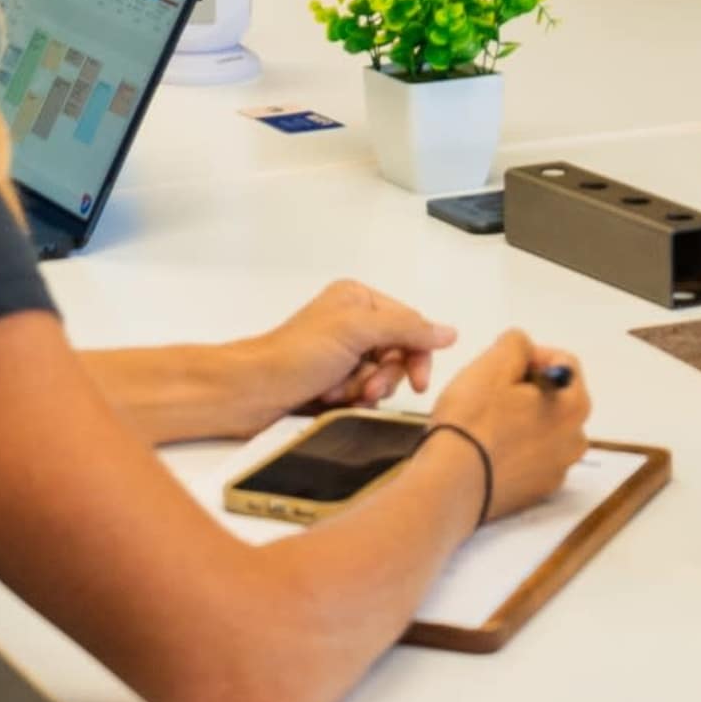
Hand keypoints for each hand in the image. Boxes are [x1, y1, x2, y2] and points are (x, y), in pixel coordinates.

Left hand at [252, 277, 454, 419]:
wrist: (252, 392)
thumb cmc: (296, 355)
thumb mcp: (356, 331)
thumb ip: (406, 328)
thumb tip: (449, 331)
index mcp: (359, 300)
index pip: (410, 324)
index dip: (417, 353)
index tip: (419, 382)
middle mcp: (352, 323)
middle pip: (397, 355)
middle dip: (383, 376)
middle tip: (366, 388)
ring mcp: (342, 355)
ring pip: (381, 379)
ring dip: (364, 390)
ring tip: (339, 394)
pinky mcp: (333, 383)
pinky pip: (363, 396)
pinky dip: (352, 402)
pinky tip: (331, 401)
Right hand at [435, 328, 588, 516]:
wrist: (451, 484)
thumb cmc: (473, 422)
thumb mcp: (493, 363)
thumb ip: (517, 343)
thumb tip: (522, 348)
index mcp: (574, 406)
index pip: (563, 363)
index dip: (531, 354)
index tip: (503, 361)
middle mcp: (575, 439)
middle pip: (555, 397)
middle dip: (527, 387)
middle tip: (490, 389)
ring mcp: (557, 470)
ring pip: (543, 428)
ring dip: (521, 418)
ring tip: (486, 420)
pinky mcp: (536, 492)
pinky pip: (530, 458)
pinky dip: (515, 448)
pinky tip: (487, 447)